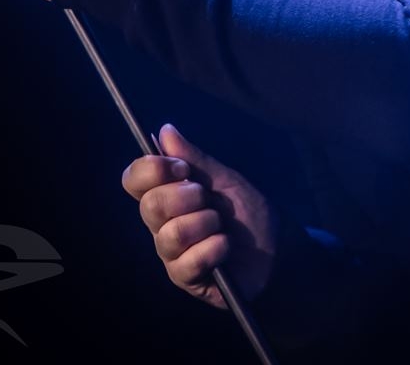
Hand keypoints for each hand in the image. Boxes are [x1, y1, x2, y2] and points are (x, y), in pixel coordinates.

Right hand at [122, 123, 278, 309]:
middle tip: (207, 197)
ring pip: (170, 235)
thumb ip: (194, 158)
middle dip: (185, 196)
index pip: (134, 179)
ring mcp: (171, 253)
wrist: (276, 246)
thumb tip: (166, 130)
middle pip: (149, 206)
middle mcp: (161, 223)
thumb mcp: (224, 178)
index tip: (182, 168)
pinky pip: (188, 262)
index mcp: (166, 194)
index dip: (152, 170)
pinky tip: (226, 245)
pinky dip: (214, 248)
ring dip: (204, 223)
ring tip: (221, 224)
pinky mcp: (186, 278)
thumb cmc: (246, 210)